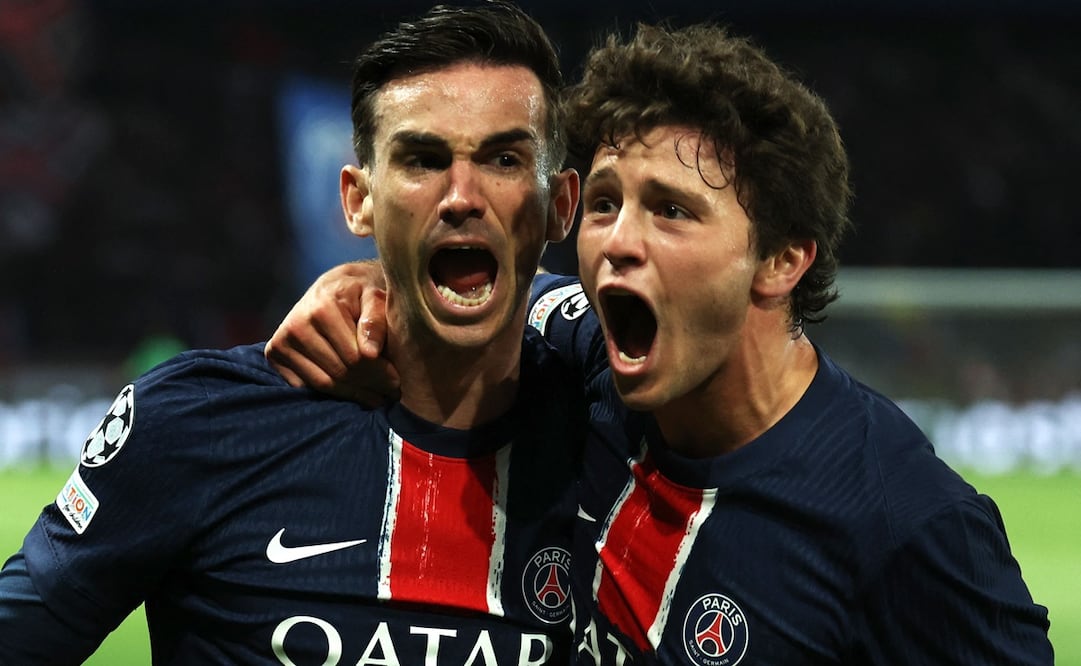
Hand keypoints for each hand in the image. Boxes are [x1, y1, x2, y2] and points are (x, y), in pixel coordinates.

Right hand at [265, 261, 400, 404]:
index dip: (380, 374)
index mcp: (322, 308)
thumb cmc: (361, 293)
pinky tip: (354, 392)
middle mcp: (297, 325)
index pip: (354, 357)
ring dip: (352, 395)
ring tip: (377, 398)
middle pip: (338, 372)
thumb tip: (370, 353)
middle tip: (391, 395)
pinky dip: (331, 394)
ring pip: (322, 384)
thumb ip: (376, 320)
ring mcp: (281, 340)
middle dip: (369, 387)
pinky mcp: (275, 353)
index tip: (398, 383)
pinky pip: (305, 386)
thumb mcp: (375, 297)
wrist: (333, 286)